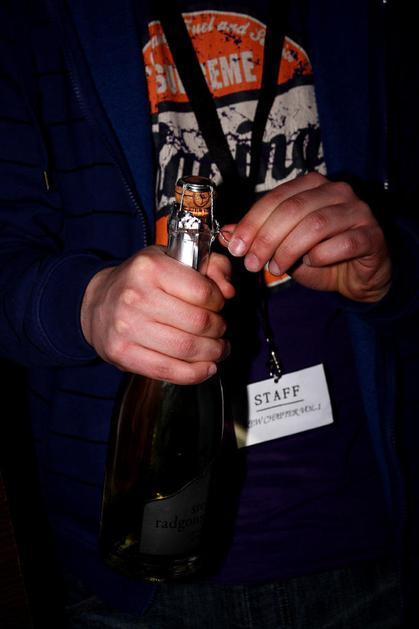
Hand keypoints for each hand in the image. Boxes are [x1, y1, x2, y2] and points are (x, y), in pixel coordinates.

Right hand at [80, 246, 233, 383]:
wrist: (96, 303)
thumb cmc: (140, 282)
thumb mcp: (172, 260)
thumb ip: (210, 267)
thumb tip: (228, 291)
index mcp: (150, 268)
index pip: (202, 292)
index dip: (219, 302)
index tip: (218, 305)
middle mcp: (136, 296)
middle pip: (198, 322)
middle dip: (218, 329)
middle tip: (220, 329)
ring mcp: (127, 327)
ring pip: (187, 348)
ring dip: (212, 353)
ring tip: (217, 349)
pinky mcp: (123, 353)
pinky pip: (168, 370)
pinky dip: (194, 373)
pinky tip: (205, 367)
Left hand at [220, 172, 390, 301]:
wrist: (359, 277)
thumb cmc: (320, 257)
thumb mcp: (283, 247)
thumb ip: (258, 237)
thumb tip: (225, 232)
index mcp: (312, 185)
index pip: (275, 198)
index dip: (251, 222)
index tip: (235, 246)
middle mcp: (336, 191)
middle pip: (293, 210)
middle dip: (266, 239)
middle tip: (251, 263)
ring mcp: (357, 211)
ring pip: (315, 225)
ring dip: (289, 250)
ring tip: (276, 268)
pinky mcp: (371, 235)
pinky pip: (342, 243)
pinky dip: (320, 257)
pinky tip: (311, 264)